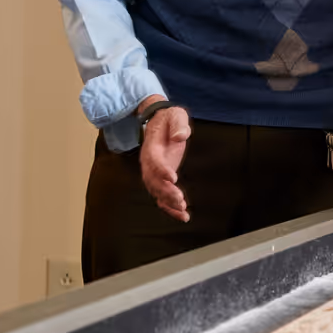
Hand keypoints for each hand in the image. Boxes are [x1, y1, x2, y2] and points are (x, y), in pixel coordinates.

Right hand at [139, 103, 191, 221]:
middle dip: (166, 192)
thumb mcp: (175, 115)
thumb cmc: (169, 118)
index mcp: (152, 147)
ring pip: (156, 191)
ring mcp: (154, 172)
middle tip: (180, 200)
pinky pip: (162, 196)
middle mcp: (149, 162)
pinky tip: (183, 216)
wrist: (160, 120)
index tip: (173, 178)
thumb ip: (178, 125)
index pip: (154, 161)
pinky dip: (170, 208)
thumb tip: (181, 136)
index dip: (162, 170)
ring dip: (168, 202)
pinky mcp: (161, 178)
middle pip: (153, 181)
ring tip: (182, 210)